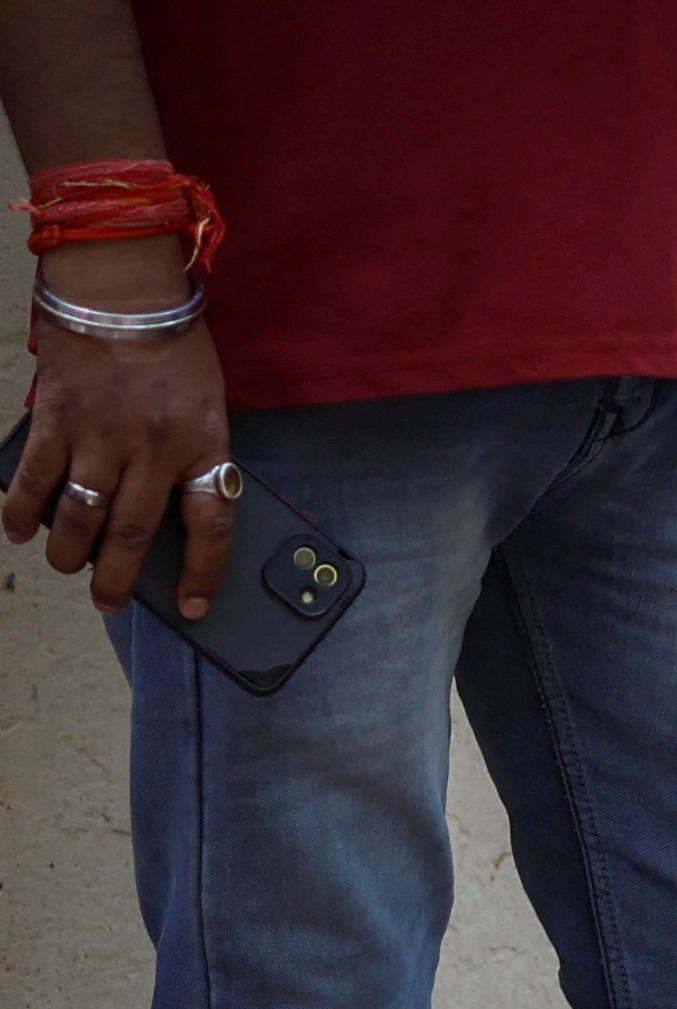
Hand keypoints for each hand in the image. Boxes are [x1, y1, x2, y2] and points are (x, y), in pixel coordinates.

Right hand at [2, 237, 233, 618]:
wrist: (122, 285)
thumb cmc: (173, 342)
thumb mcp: (206, 403)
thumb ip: (191, 453)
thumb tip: (168, 507)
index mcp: (202, 445)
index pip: (211, 526)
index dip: (204, 573)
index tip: (196, 609)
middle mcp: (153, 448)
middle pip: (135, 533)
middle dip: (119, 578)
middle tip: (109, 604)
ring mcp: (101, 435)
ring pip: (82, 514)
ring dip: (69, 551)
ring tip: (65, 568)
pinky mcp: (55, 417)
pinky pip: (35, 477)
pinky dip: (23, 510)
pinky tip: (19, 531)